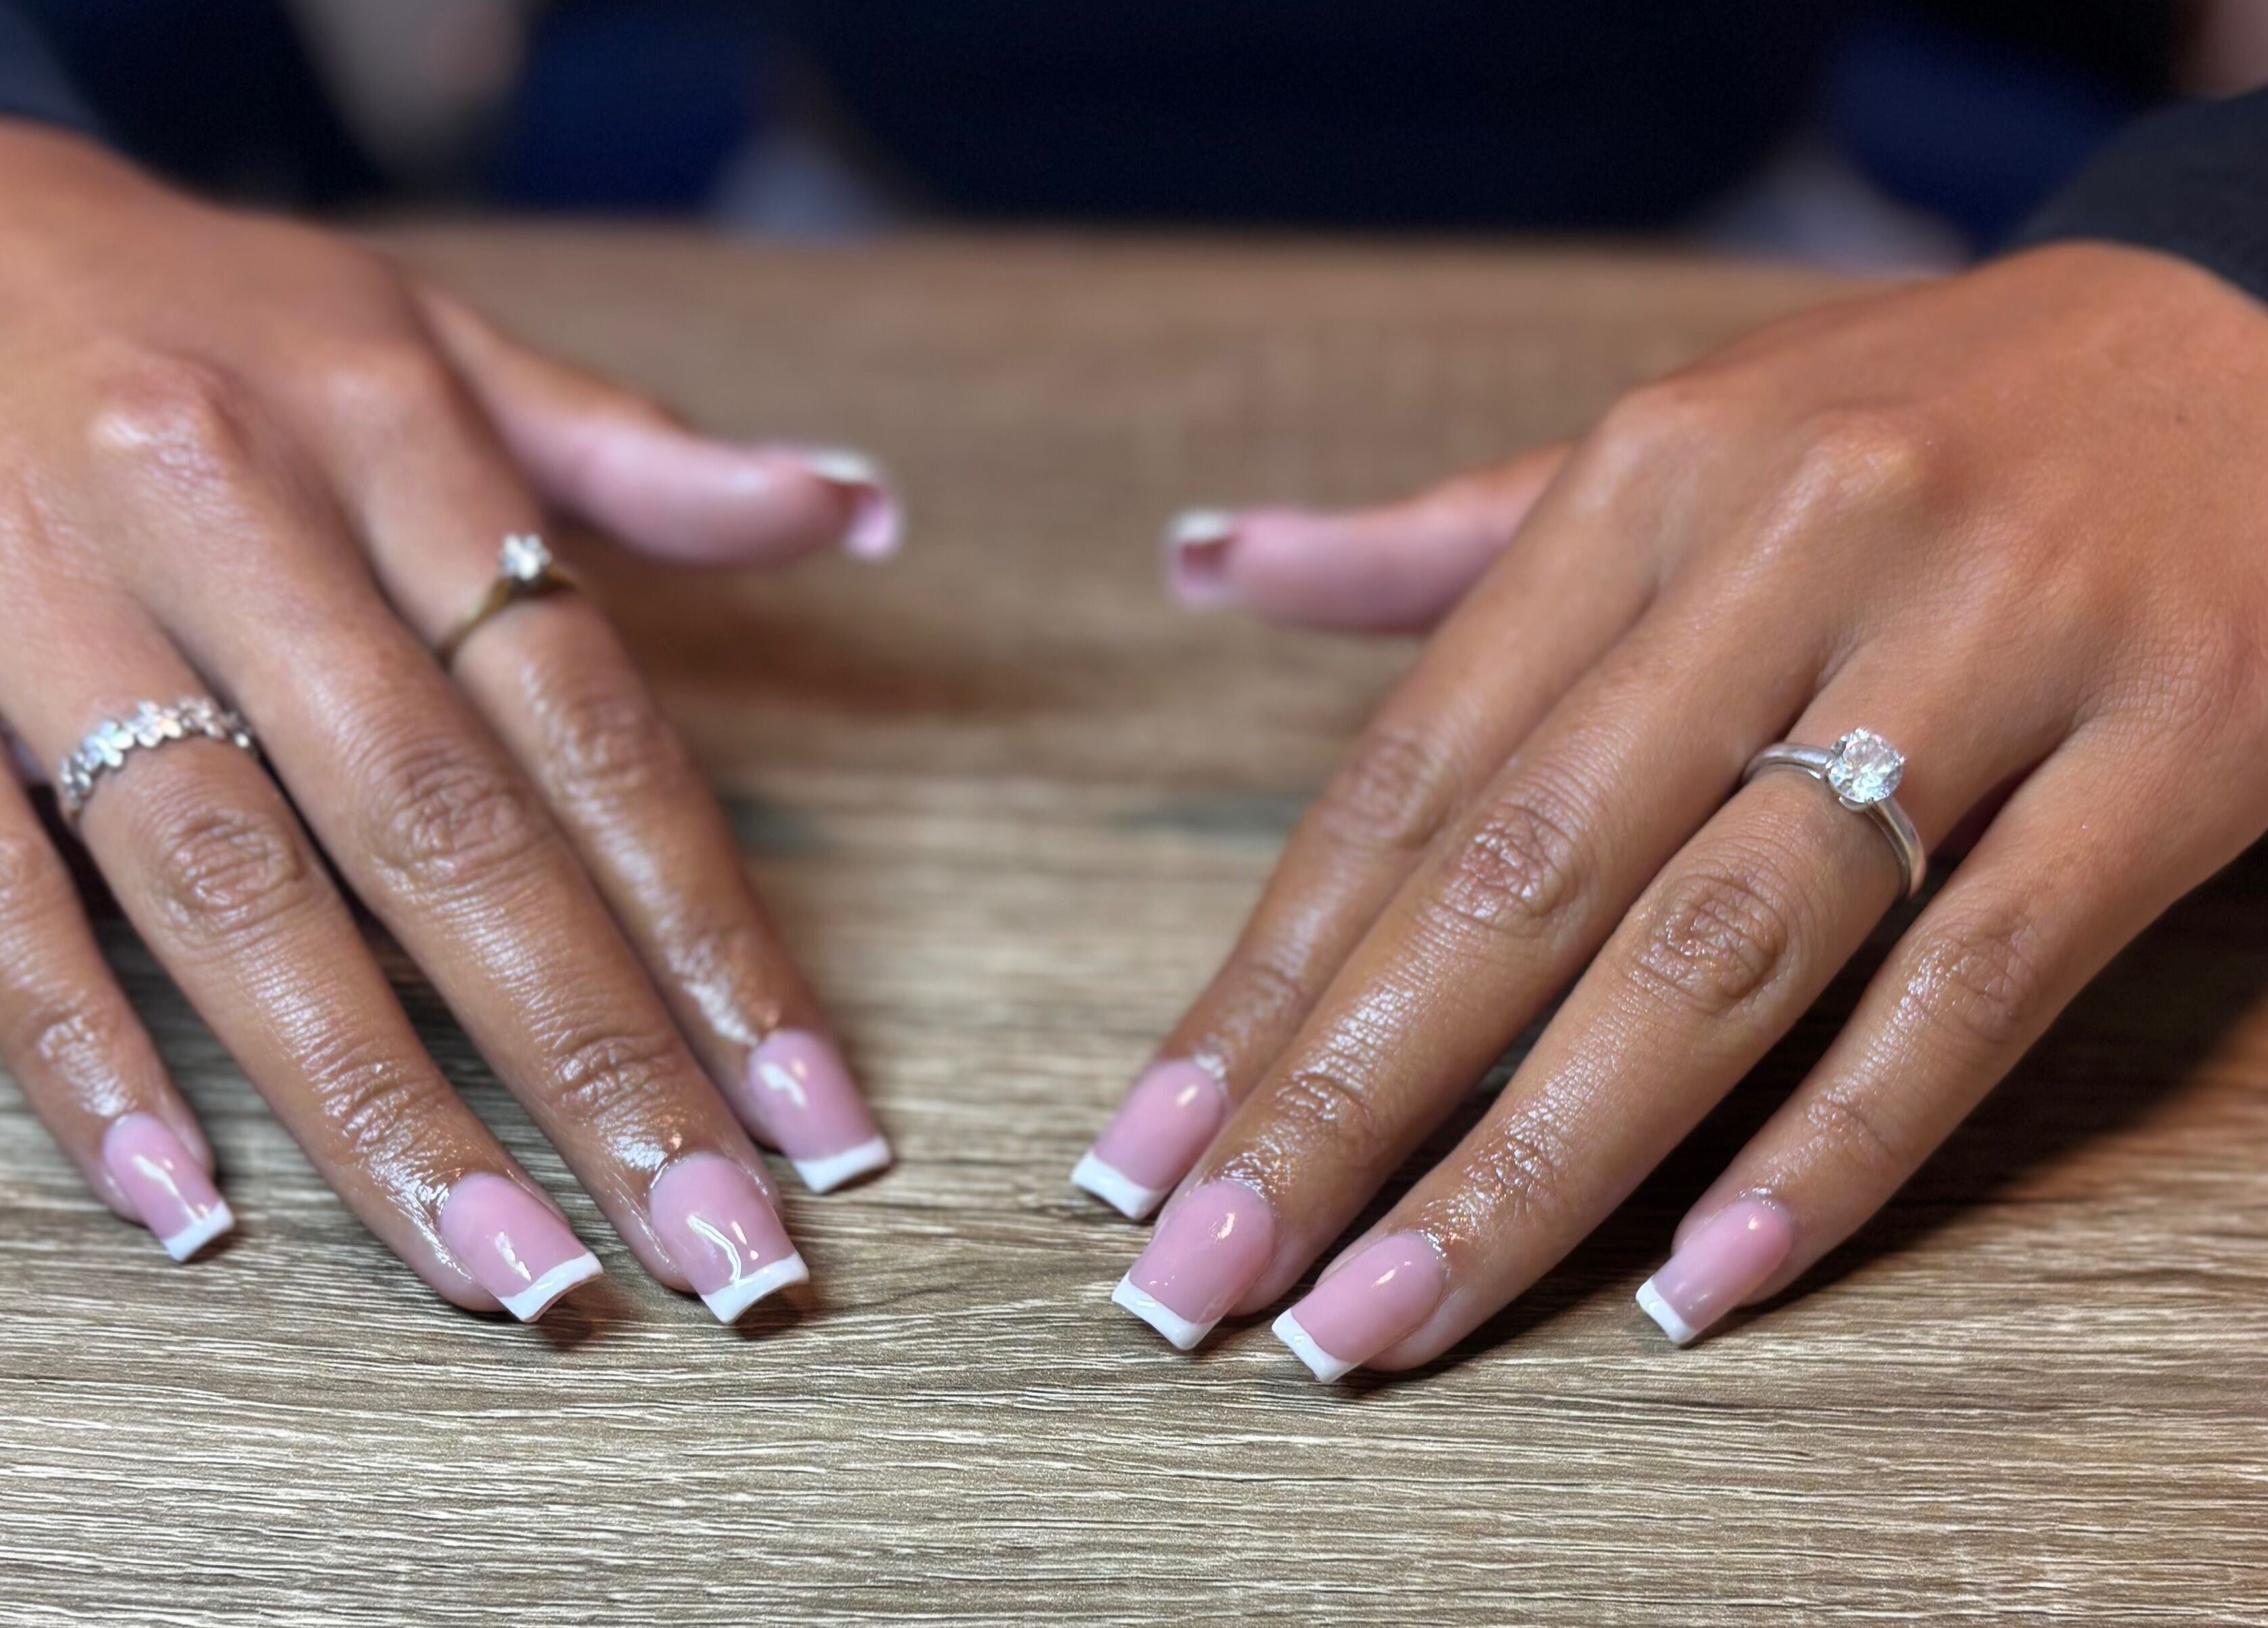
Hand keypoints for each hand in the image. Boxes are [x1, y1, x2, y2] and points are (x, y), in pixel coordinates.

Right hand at [0, 125, 895, 1321]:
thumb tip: (858, 507)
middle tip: (716, 1248)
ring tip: (514, 1270)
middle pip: (447, 833)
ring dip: (381, 1099)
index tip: (816, 1111)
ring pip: (240, 885)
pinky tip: (192, 1205)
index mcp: (392, 436)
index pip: (595, 730)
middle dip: (593, 1058)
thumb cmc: (209, 308)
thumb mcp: (426, 337)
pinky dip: (85, 1047)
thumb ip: (636, 453)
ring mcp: (51, 605)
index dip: (715, 930)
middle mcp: (235, 519)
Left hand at [1084, 240, 2267, 1371]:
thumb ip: (1443, 543)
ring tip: (1383, 1313)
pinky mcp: (2169, 752)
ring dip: (1533, 1164)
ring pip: (1719, 956)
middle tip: (1207, 1271)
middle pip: (1525, 880)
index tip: (1148, 1142)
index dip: (1269, 975)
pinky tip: (1691, 1282)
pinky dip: (1831, 1147)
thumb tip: (1210, 566)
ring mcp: (1987, 655)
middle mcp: (1793, 553)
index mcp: (1646, 483)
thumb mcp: (1679, 439)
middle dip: (1345, 1099)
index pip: (1413, 775)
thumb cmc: (1924, 417)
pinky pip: (1976, 988)